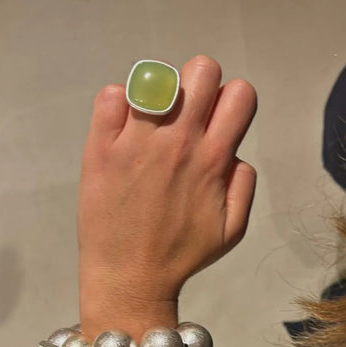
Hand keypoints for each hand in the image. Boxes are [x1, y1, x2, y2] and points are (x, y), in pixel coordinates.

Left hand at [77, 55, 257, 302]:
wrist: (128, 276)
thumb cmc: (181, 255)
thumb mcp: (233, 230)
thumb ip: (244, 184)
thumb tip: (233, 152)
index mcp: (212, 159)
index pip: (239, 93)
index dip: (231, 102)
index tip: (216, 123)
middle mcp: (178, 142)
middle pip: (202, 70)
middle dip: (201, 87)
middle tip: (186, 118)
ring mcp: (136, 141)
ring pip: (156, 77)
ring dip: (160, 94)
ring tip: (151, 123)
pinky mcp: (101, 147)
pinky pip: (111, 96)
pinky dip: (119, 104)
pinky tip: (123, 129)